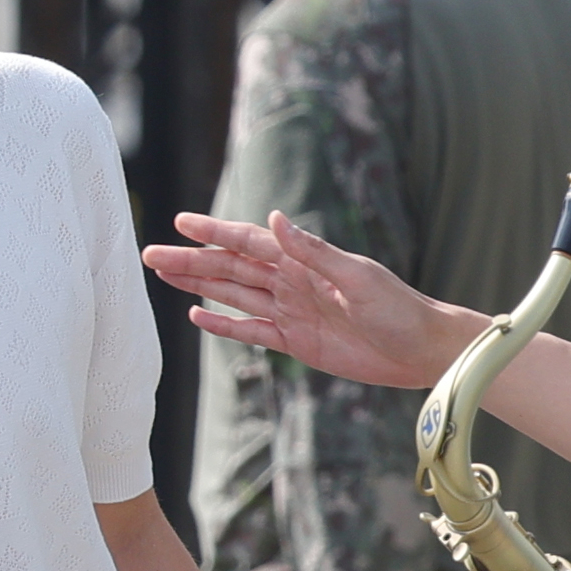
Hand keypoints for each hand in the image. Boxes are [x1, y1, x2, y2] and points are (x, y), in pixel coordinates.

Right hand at [141, 211, 469, 390]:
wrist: (421, 350)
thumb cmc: (398, 308)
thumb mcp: (357, 277)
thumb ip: (314, 251)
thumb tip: (276, 220)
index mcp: (304, 260)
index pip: (249, 241)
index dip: (213, 231)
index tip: (180, 222)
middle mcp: (291, 282)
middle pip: (230, 268)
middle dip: (191, 259)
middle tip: (150, 254)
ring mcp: (290, 312)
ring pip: (233, 295)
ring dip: (198, 285)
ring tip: (163, 275)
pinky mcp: (295, 342)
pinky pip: (250, 330)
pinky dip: (223, 323)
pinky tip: (196, 316)